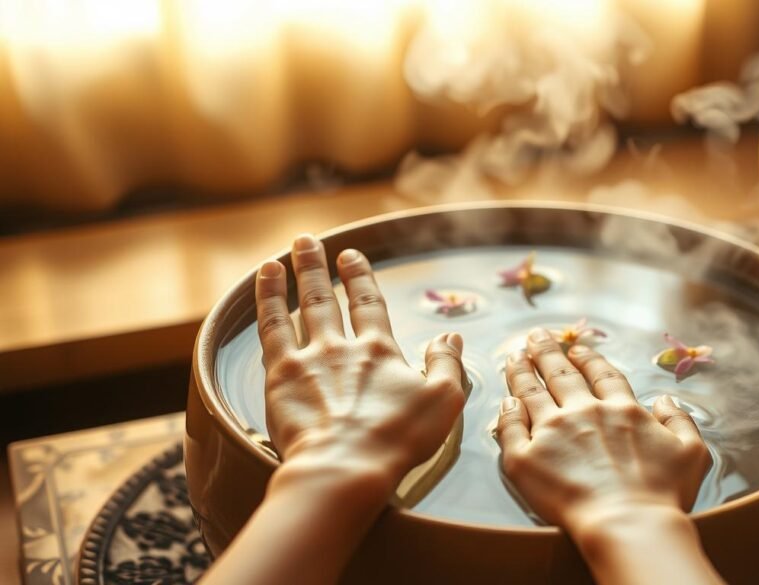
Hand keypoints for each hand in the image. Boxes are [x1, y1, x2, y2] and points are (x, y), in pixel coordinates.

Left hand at [255, 235, 466, 494]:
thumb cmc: (396, 439)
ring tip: (280, 255)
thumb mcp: (442, 402)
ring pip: (296, 307)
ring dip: (291, 277)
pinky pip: (270, 328)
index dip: (360, 277)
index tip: (351, 256)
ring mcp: (308, 360)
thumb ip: (447, 365)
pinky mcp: (279, 377)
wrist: (344, 466)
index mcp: (380, 351)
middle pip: (326, 299)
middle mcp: (342, 348)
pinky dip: (266, 299)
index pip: (369, 304)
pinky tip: (262, 283)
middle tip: (309, 242)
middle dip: (317, 267)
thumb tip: (451, 338)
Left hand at [496, 328, 710, 533]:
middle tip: (536, 335)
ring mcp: (551, 432)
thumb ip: (679, 421)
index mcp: (620, 410)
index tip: (578, 348)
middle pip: (560, 374)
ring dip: (521, 371)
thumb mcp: (691, 452)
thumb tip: (664, 400)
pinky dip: (507, 411)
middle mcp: (583, 413)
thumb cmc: (663, 495)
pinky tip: (506, 401)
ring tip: (513, 356)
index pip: (601, 375)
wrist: (627, 524)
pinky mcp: (526, 458)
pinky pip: (510, 428)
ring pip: (530, 392)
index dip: (588, 358)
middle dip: (548, 351)